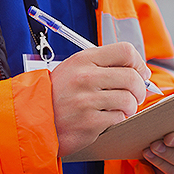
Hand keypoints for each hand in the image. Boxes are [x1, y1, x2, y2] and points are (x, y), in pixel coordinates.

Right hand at [50, 42, 149, 157]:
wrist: (32, 118)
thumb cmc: (59, 93)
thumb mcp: (76, 68)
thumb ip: (104, 65)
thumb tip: (140, 72)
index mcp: (84, 59)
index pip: (125, 51)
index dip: (139, 63)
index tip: (141, 73)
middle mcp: (86, 77)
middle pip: (132, 77)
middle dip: (140, 89)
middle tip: (136, 96)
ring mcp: (87, 101)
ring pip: (129, 100)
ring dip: (130, 107)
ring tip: (121, 109)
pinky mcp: (89, 123)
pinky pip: (119, 118)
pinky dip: (117, 120)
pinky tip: (106, 119)